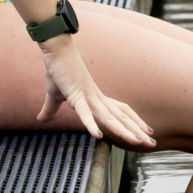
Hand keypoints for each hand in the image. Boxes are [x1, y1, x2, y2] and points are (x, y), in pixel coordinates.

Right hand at [37, 39, 155, 148]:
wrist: (55, 48)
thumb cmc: (57, 69)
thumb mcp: (54, 94)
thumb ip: (51, 109)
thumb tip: (39, 120)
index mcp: (95, 98)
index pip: (120, 111)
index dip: (134, 122)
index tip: (147, 132)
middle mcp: (96, 98)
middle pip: (120, 117)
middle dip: (136, 131)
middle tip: (152, 144)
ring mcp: (87, 96)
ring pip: (108, 117)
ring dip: (123, 130)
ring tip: (135, 142)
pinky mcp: (75, 94)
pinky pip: (84, 112)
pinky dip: (91, 123)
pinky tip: (97, 135)